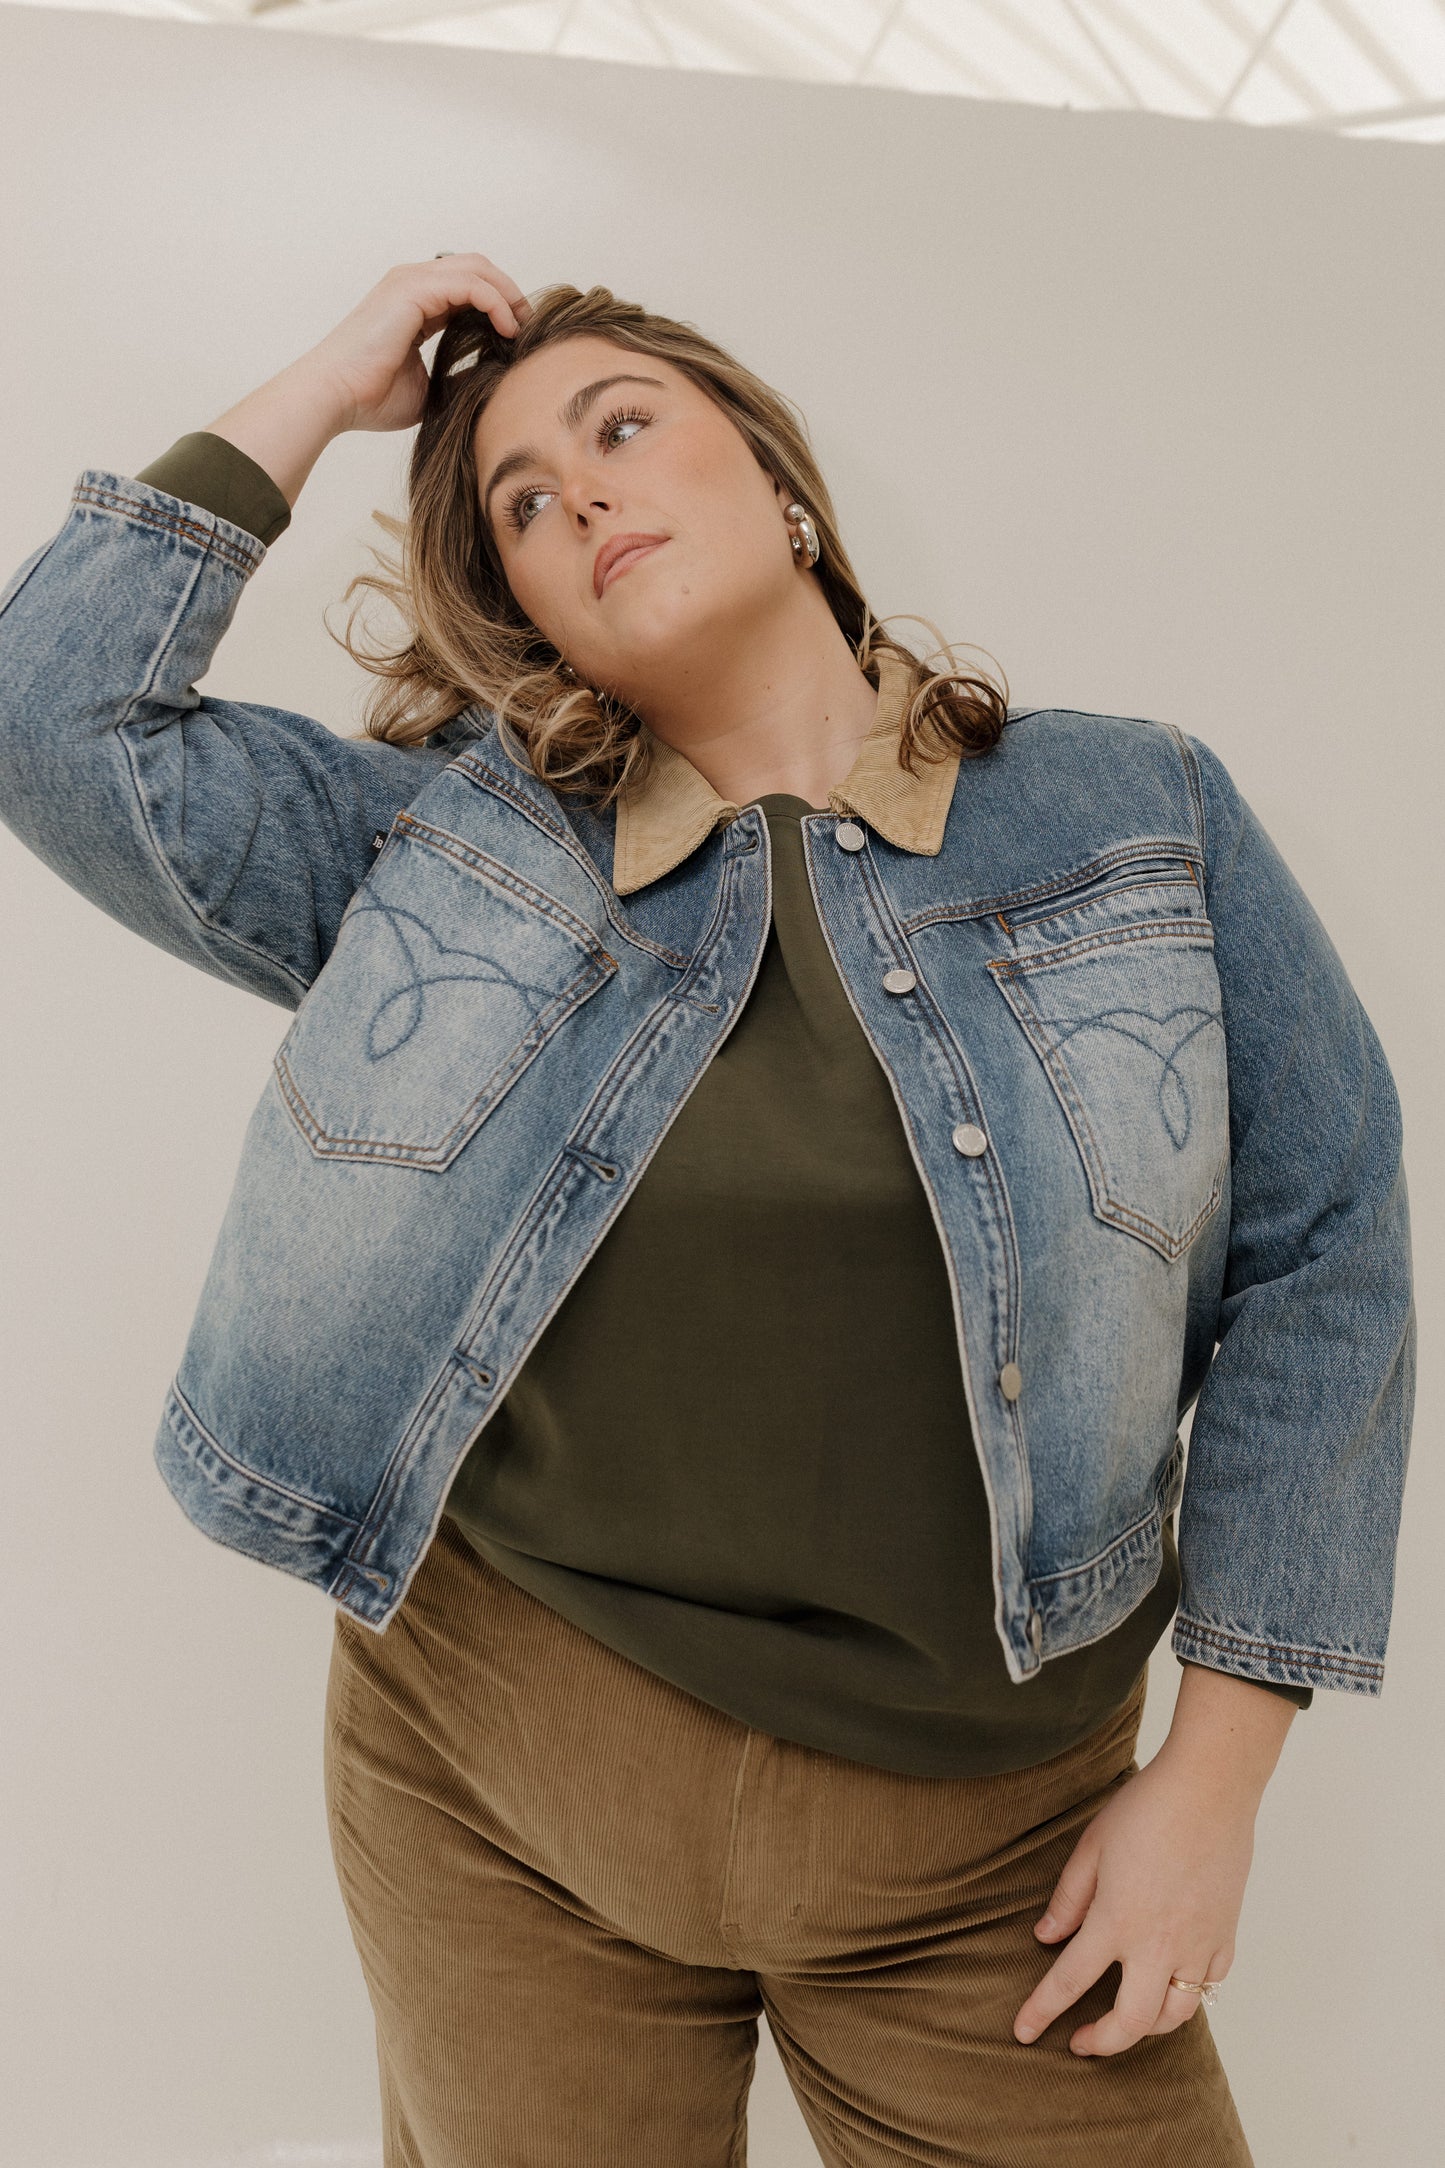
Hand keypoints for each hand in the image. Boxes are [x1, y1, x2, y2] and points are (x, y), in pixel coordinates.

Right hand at [203, 254, 531, 508]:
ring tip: (522, 328)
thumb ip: (458, 376)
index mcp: (414, 302)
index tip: (519, 333)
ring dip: (507, 295)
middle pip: (477, 267)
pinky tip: (507, 330)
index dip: (498, 303)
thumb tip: (493, 379)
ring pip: (477, 269)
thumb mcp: (430, 388)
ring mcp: (411, 282)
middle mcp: (412, 283)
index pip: (467, 285)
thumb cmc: (369, 398)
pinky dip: (495, 302)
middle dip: (509, 292)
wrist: (334, 397)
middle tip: (529, 326)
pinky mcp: (412, 290)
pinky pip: (470, 285)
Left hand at [1011, 1743, 1254, 2055]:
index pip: (1069, 1980)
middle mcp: (1158, 1944)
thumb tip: (1046, 1936)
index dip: (1041, 2011)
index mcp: (1116, 1920)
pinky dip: (1188, 1993)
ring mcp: (1198, 1944)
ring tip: (1125, 2017)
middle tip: (1080, 2042)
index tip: (1024, 2032)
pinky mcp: (1225, 1935)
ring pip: (1175, 2015)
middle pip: (1130, 2022)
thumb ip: (1068, 1898)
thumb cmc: (1147, 1807)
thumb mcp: (1092, 1846)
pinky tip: (1171, 1982)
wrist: (1210, 1788)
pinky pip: (1209, 1984)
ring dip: (1146, 2026)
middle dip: (1102, 2042)